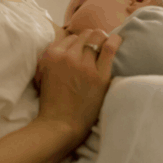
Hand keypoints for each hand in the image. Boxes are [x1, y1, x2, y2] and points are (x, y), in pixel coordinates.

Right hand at [34, 28, 121, 142]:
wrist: (60, 126)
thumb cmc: (52, 103)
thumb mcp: (43, 73)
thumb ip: (53, 57)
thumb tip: (69, 44)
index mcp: (52, 55)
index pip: (71, 37)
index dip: (79, 43)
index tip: (84, 50)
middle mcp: (67, 56)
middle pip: (85, 36)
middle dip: (91, 40)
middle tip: (96, 49)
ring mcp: (84, 65)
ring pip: (97, 39)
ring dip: (101, 42)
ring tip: (105, 49)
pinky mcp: (99, 75)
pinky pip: (110, 47)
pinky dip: (115, 40)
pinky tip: (118, 39)